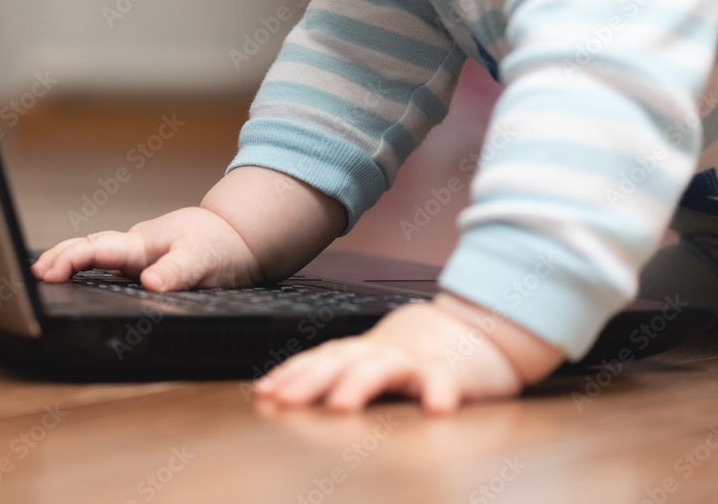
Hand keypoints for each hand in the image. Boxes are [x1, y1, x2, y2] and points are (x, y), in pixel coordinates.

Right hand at [31, 207, 263, 291]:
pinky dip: (87, 265)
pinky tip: (79, 278)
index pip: (96, 249)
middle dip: (58, 258)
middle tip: (31, 274)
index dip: (68, 260)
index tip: (46, 273)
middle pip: (87, 246)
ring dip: (68, 260)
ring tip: (42, 274)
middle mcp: (135, 245)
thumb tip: (150, 284)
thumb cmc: (221, 247)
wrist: (240, 236)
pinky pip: (108, 260)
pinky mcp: (145, 260)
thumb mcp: (203, 262)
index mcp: (141, 244)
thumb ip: (176, 272)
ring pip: (95, 251)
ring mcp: (138, 251)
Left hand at [254, 292, 564, 413]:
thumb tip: (282, 394)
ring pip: (383, 370)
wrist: (476, 330)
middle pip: (339, 364)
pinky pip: (444, 384)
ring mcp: (414, 363)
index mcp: (359, 354)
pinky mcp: (451, 375)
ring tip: (340, 407)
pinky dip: (439, 395)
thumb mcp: (371, 364)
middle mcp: (381, 354)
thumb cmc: (416, 356)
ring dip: (359, 386)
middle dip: (308, 382)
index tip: (266, 392)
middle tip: (285, 401)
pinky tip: (435, 411)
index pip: (318, 362)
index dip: (290, 376)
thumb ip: (335, 375)